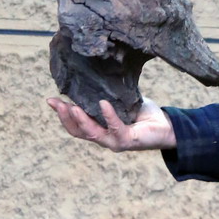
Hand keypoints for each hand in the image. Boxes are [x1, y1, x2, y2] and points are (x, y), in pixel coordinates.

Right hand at [47, 95, 175, 150]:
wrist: (168, 126)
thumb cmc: (145, 114)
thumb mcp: (122, 101)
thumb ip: (109, 94)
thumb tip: (94, 76)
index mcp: (101, 130)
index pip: (76, 126)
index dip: (62, 115)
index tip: (50, 100)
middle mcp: (105, 138)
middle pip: (78, 131)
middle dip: (64, 117)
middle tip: (55, 102)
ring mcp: (115, 142)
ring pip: (92, 133)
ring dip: (80, 120)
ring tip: (70, 107)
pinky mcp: (128, 140)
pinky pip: (115, 127)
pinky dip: (108, 115)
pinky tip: (102, 104)